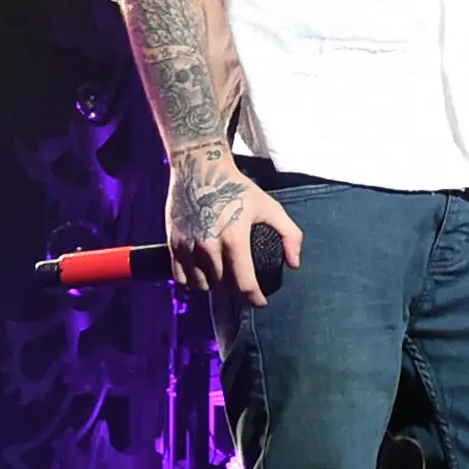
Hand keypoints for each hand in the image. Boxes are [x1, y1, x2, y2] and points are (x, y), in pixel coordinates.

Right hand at [166, 144, 302, 308]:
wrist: (199, 167)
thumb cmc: (237, 187)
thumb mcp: (269, 206)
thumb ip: (289, 234)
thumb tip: (294, 264)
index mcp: (234, 238)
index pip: (244, 284)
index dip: (254, 298)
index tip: (260, 301)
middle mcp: (209, 246)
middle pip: (223, 287)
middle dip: (235, 290)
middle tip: (242, 284)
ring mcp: (188, 246)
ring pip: (201, 286)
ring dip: (213, 287)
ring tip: (223, 280)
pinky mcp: (174, 243)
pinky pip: (181, 277)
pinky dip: (191, 282)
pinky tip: (201, 277)